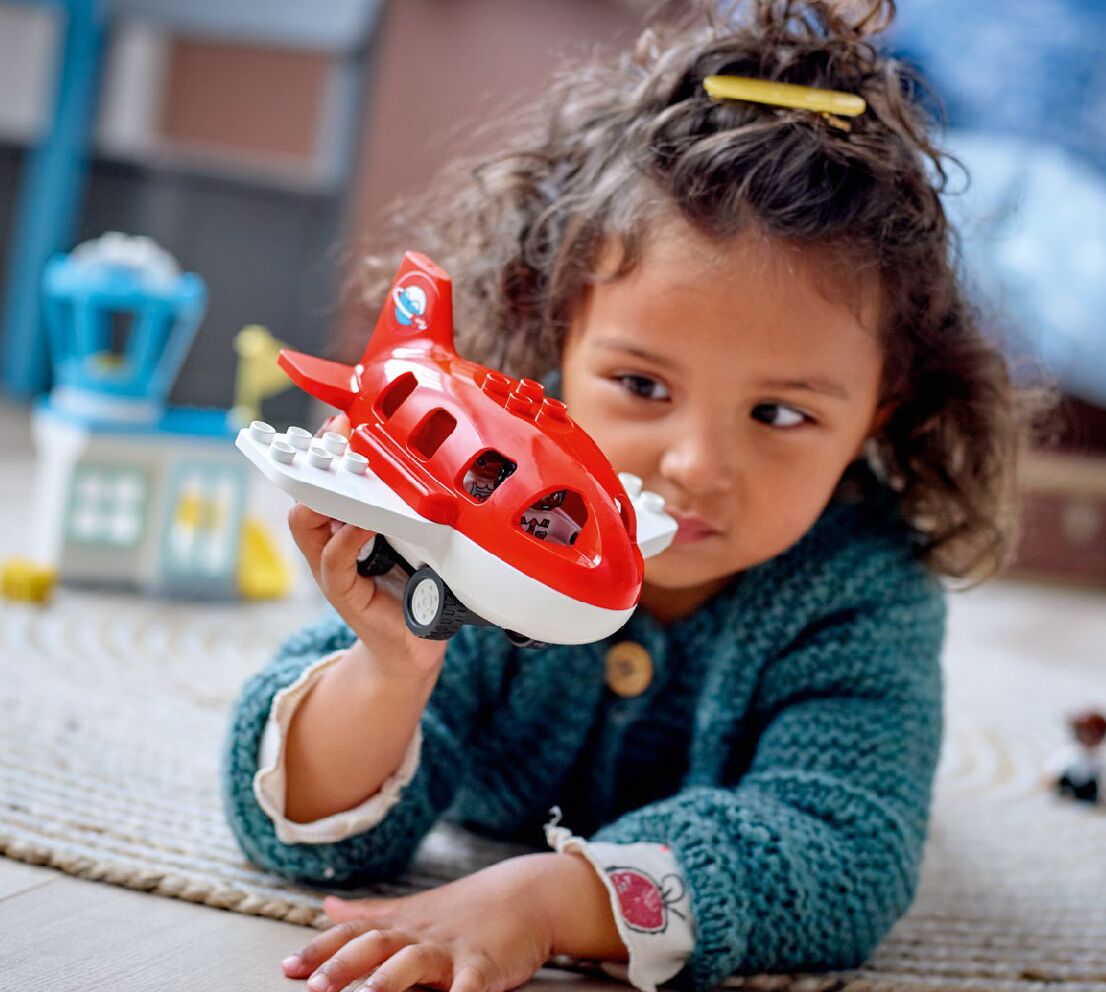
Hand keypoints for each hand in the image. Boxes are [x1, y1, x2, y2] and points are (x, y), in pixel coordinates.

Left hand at [281, 856, 562, 991]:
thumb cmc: (465, 909)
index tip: (288, 968)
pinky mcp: (485, 966)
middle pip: (376, 944)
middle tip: (315, 988)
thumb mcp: (413, 909)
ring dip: (390, 980)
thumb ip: (369, 913)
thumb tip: (327, 907)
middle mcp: (420, 936)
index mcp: (401, 925)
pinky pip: (470, 985)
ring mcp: (452, 950)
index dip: (320, 950)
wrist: (526, 894)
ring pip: (416, 962)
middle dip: (344, 966)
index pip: (353, 934)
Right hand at [288, 412, 444, 677]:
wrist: (415, 647)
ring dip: (322, 494)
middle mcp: (330, 542)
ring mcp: (331, 568)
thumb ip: (410, 509)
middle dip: (314, 461)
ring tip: (343, 470)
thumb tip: (430, 466)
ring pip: (306, 522)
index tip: (339, 422)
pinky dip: (346, 539)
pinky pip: (334, 560)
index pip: (322, 479)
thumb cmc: (416, 589)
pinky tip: (363, 524)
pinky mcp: (342, 594)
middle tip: (334, 435)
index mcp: (344, 524)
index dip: (324, 450)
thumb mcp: (415, 539)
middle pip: (302, 492)